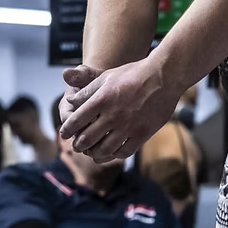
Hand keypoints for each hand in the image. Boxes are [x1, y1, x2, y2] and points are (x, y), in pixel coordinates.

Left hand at [60, 55, 181, 163]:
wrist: (164, 76)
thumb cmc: (134, 73)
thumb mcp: (107, 76)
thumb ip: (88, 91)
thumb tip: (71, 102)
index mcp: (102, 99)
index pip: (76, 120)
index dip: (67, 130)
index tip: (64, 134)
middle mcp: (113, 115)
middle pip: (87, 138)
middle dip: (78, 145)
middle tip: (76, 146)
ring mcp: (128, 126)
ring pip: (104, 149)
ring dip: (94, 153)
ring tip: (92, 152)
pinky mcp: (142, 133)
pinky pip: (124, 152)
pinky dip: (114, 155)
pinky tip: (111, 152)